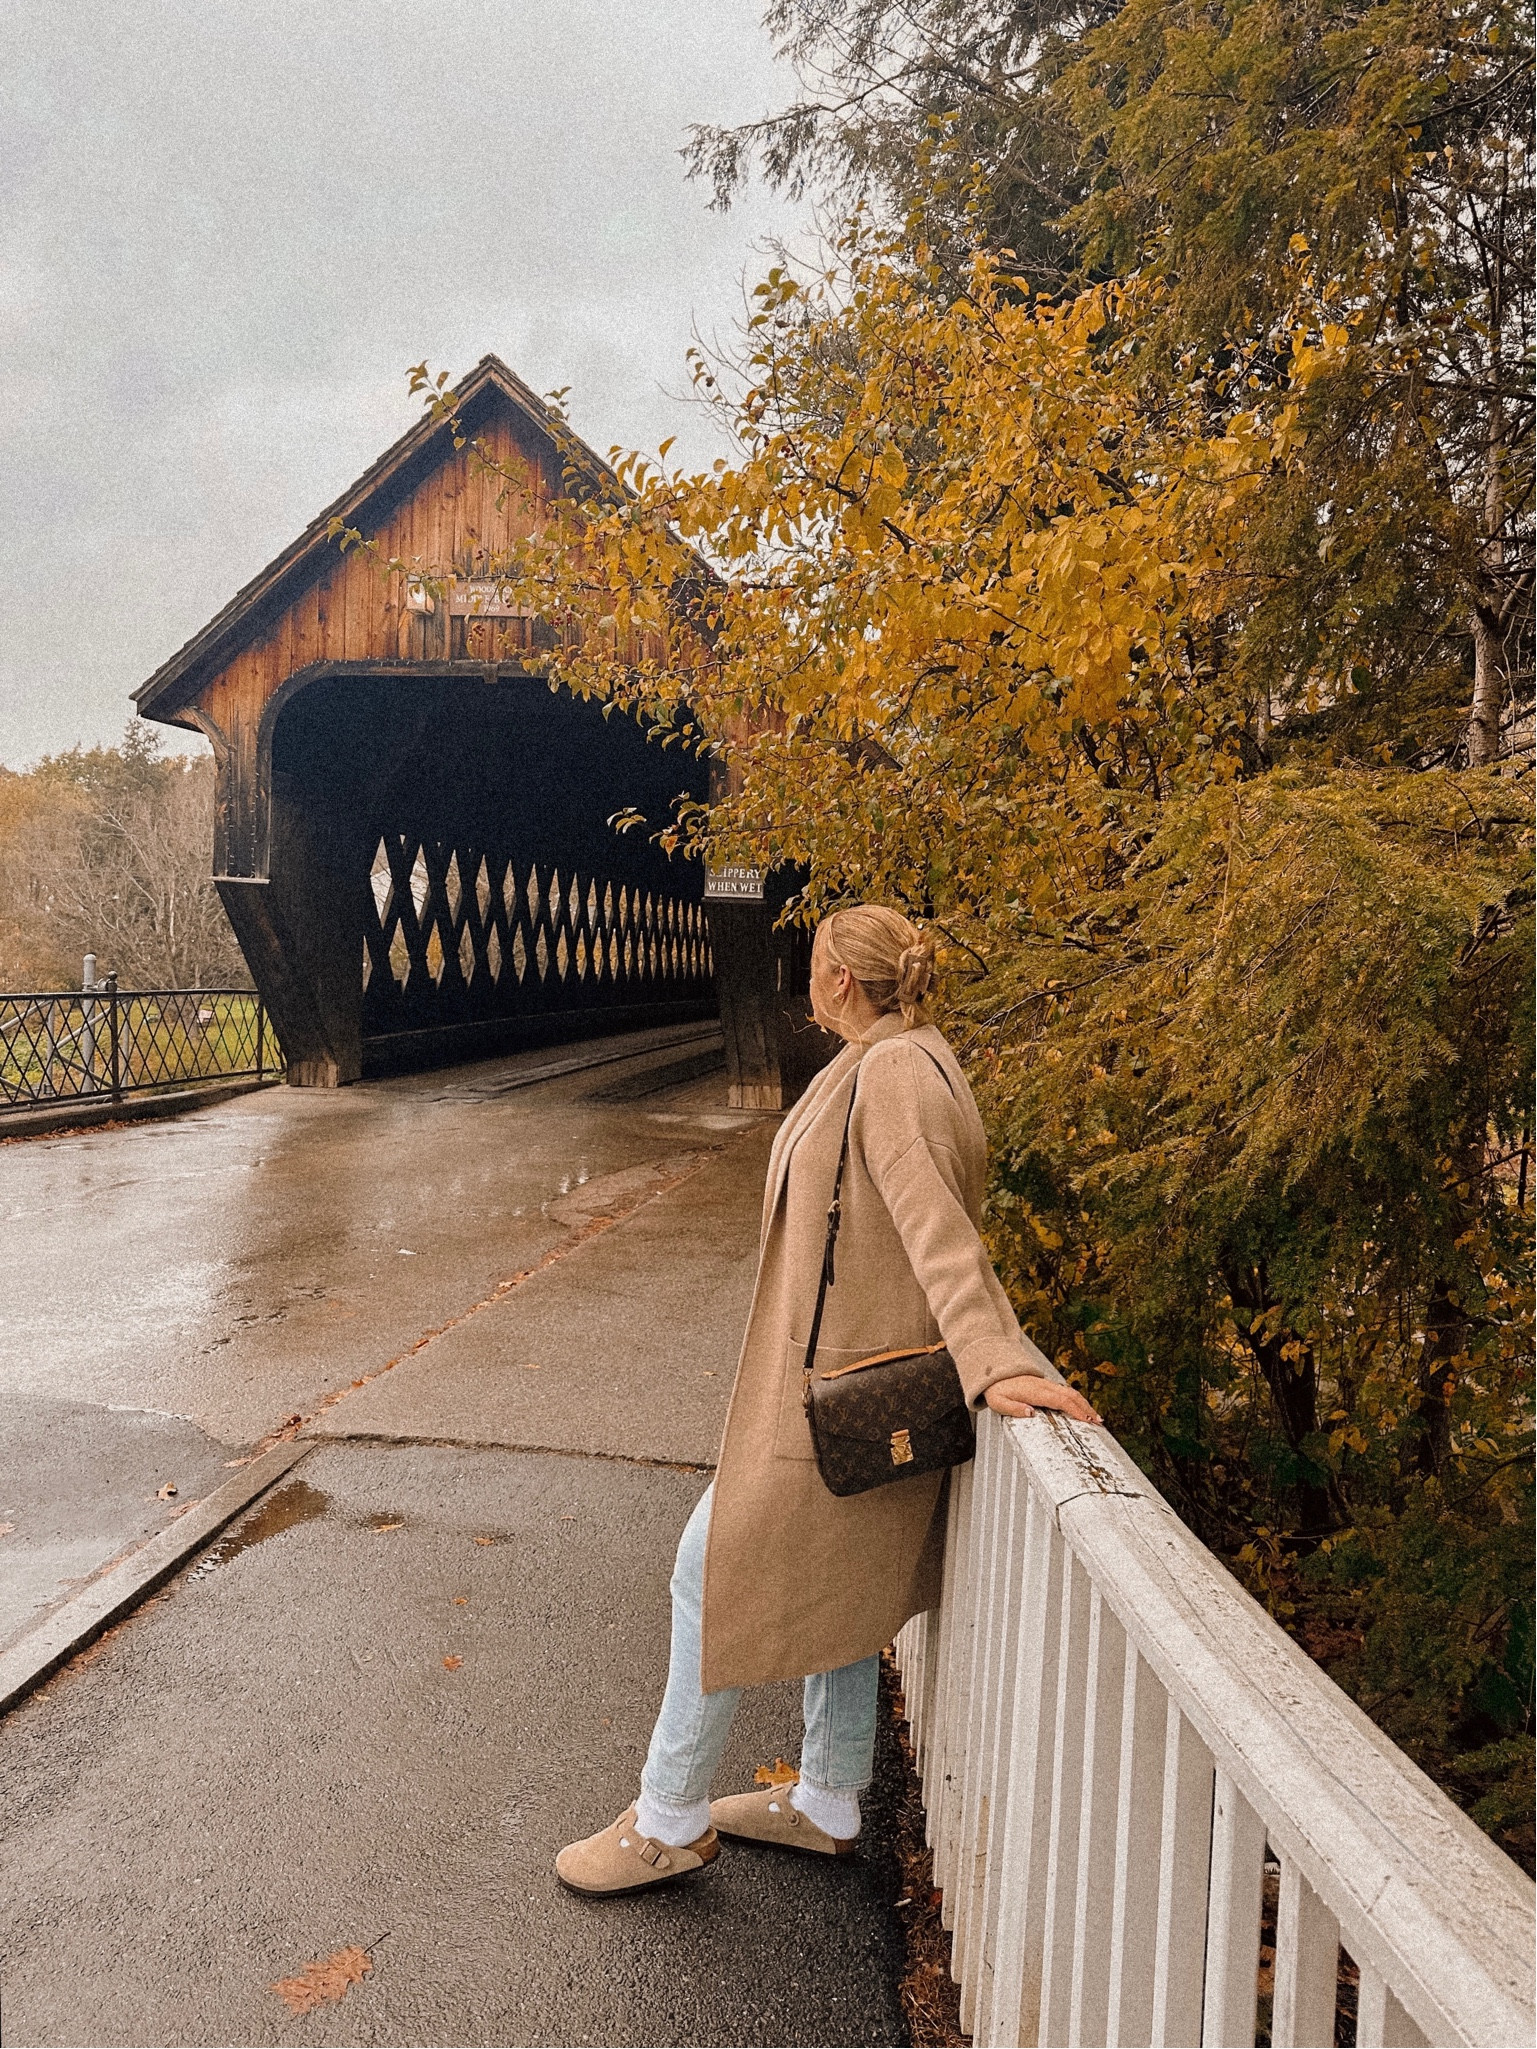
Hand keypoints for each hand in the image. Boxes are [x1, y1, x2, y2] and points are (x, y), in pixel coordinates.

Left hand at [984, 1374, 1101, 1423]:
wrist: (994, 1372)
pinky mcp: (1046, 1385)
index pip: (1061, 1401)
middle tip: (1098, 1422)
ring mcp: (1046, 1385)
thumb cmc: (996, 1390)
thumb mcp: (998, 1402)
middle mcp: (1044, 1387)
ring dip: (1084, 1404)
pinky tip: (1082, 1408)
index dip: (1075, 1410)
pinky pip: (1065, 1392)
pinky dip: (1077, 1400)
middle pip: (1071, 1396)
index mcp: (1035, 1392)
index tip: (1087, 1420)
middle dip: (1086, 1408)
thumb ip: (1013, 1408)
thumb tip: (1030, 1413)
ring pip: (1070, 1393)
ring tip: (1096, 1417)